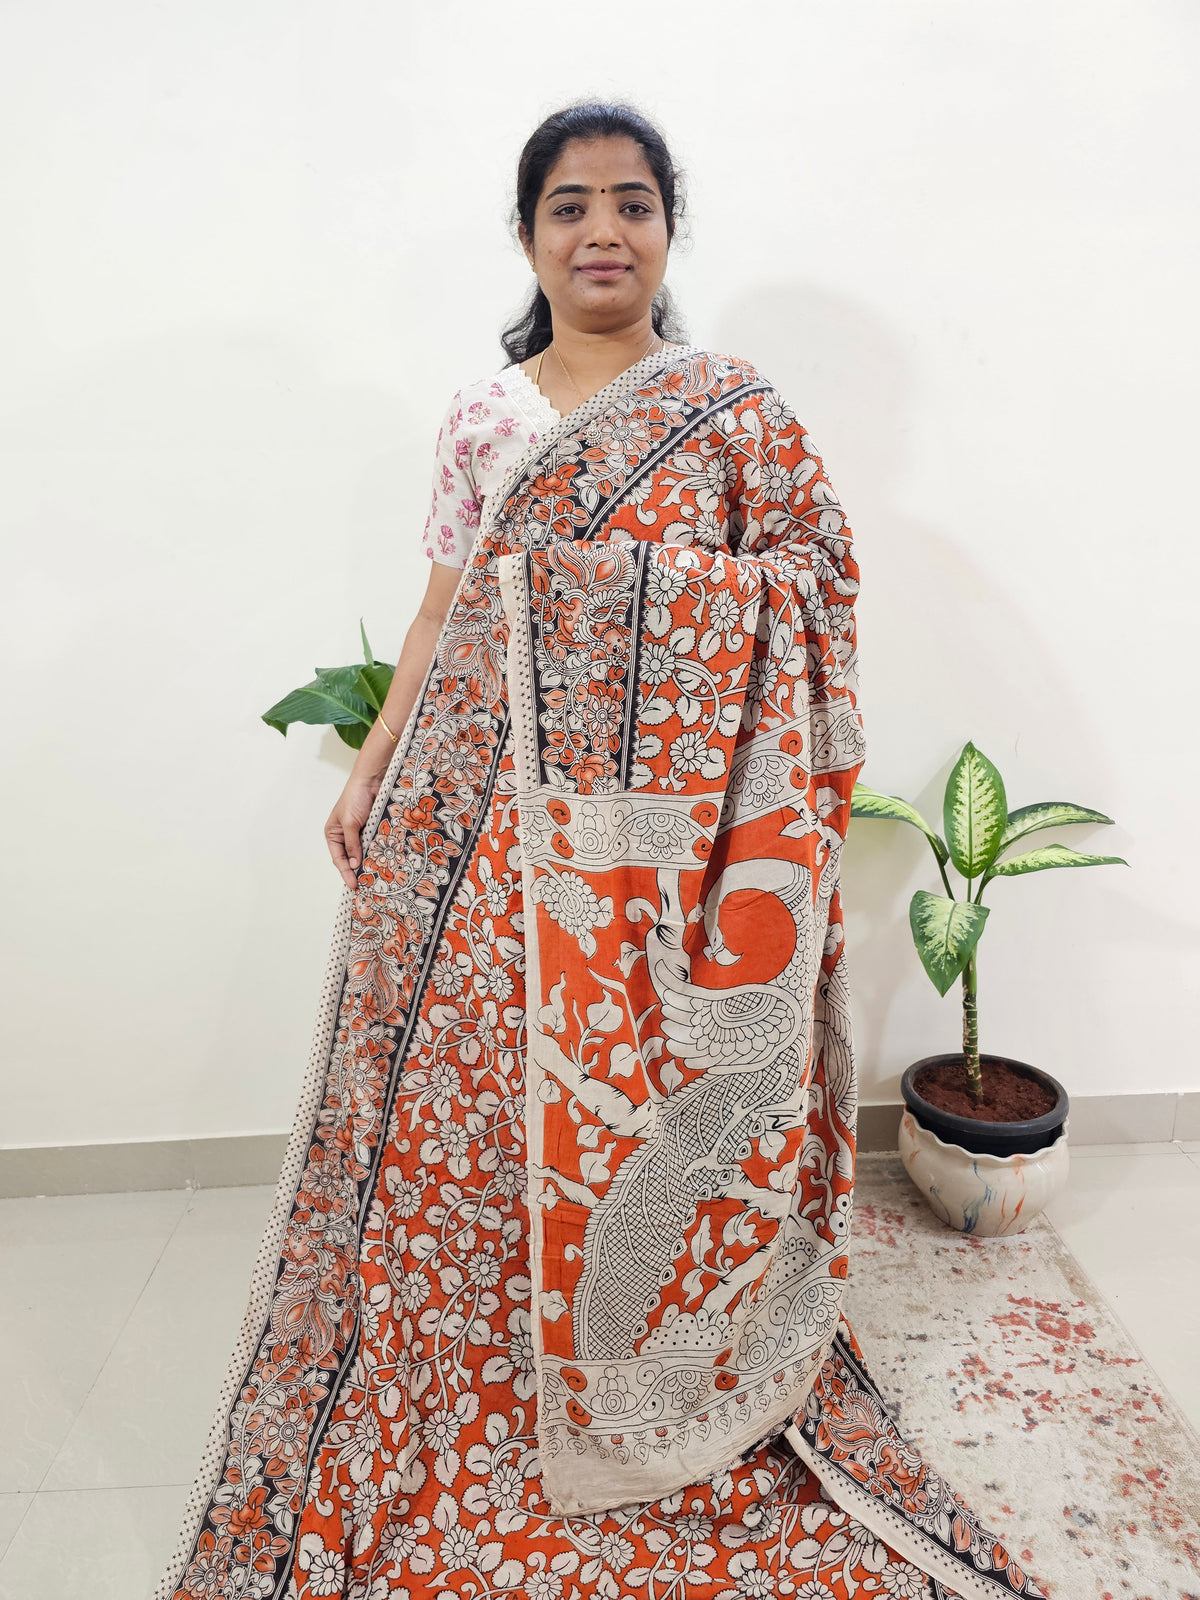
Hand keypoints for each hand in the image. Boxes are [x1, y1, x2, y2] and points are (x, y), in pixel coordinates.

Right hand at [325, 770, 384, 888]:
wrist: (372, 780)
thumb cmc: (355, 797)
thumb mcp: (350, 823)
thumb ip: (352, 844)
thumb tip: (354, 864)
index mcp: (333, 833)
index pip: (338, 858)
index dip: (345, 872)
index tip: (353, 885)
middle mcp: (345, 835)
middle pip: (350, 858)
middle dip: (357, 871)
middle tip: (365, 885)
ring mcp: (360, 833)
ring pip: (363, 853)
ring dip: (368, 863)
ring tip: (375, 878)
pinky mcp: (373, 829)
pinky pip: (374, 845)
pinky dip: (377, 853)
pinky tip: (382, 862)